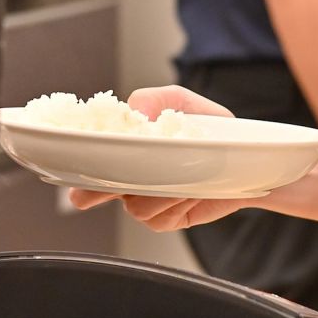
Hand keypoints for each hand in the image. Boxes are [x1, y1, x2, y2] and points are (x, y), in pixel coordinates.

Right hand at [68, 86, 251, 230]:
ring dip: (160, 190)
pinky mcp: (167, 219)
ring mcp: (148, 201)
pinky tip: (194, 189)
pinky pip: (160, 215)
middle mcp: (132, 179)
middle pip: (100, 193)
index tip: (68, 174)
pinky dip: (177, 200)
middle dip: (95, 193)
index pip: (92, 161)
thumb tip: (136, 107)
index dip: (75, 170)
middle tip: (90, 192)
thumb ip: (159, 98)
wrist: (249, 160)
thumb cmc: (214, 130)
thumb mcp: (185, 104)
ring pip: (134, 205)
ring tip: (185, 175)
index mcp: (128, 151)